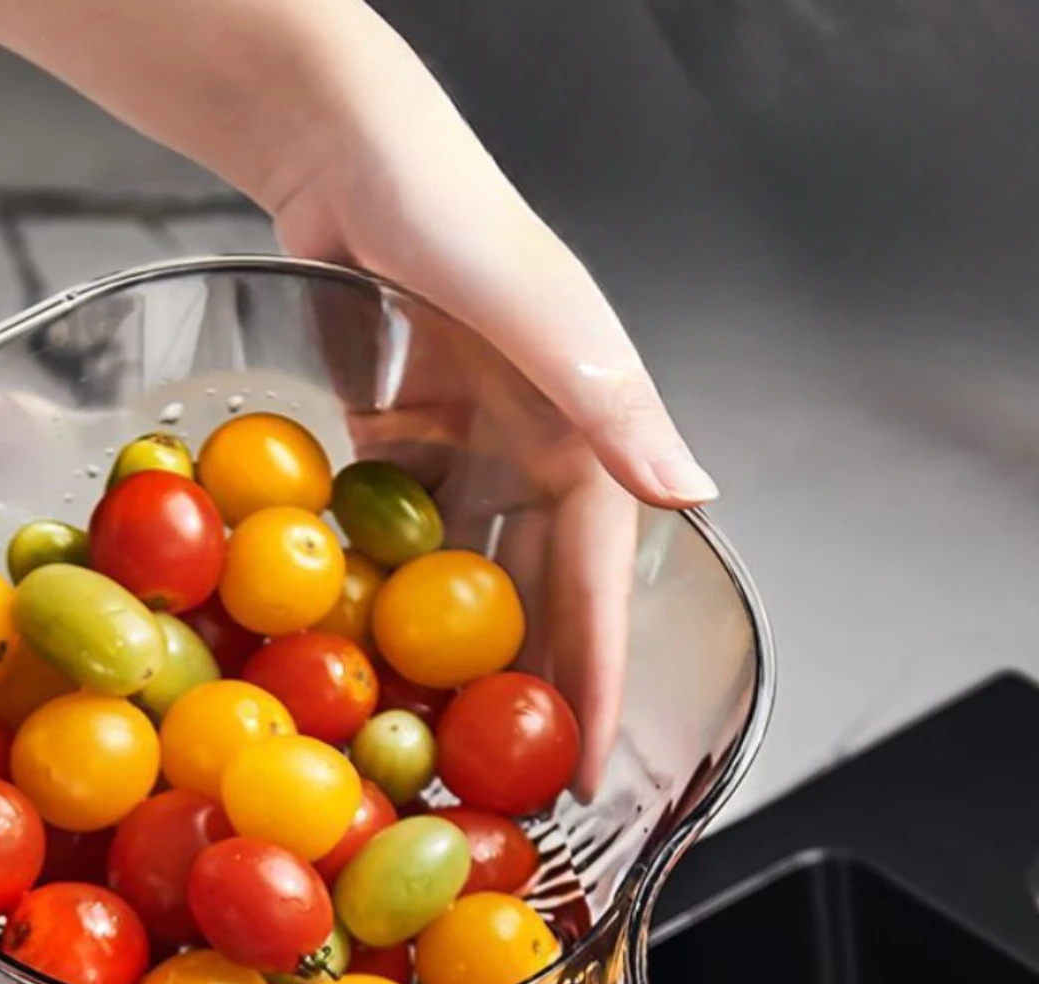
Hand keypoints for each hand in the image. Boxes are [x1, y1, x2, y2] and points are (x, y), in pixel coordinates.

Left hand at [268, 64, 715, 797]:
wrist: (344, 151)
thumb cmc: (449, 215)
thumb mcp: (542, 312)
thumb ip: (614, 404)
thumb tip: (694, 495)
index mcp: (581, 436)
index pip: (595, 583)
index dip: (596, 678)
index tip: (586, 767)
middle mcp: (526, 452)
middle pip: (532, 595)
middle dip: (526, 687)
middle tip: (508, 778)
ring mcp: (457, 450)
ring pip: (463, 576)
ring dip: (452, 653)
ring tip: (432, 736)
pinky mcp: (393, 442)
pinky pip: (395, 533)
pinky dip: (385, 588)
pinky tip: (362, 644)